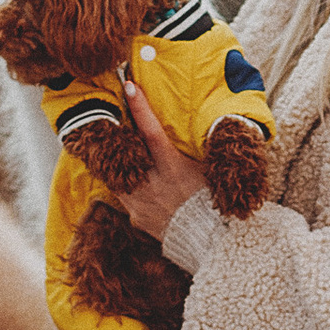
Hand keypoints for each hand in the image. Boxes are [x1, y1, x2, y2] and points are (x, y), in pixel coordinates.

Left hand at [113, 66, 211, 241]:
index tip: (129, 86)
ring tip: (120, 155)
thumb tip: (211, 127)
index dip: (140, 107)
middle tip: (113, 121)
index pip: (152, 132)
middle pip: (126, 153)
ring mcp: (141, 203)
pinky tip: (137, 187)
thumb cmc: (215, 205)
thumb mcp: (209, 174)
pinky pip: (127, 200)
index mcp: (173, 169)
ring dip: (119, 164)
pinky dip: (129, 190)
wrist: (212, 244)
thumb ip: (198, 154)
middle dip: (118, 136)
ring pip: (119, 176)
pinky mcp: (137, 219)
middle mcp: (153, 184)